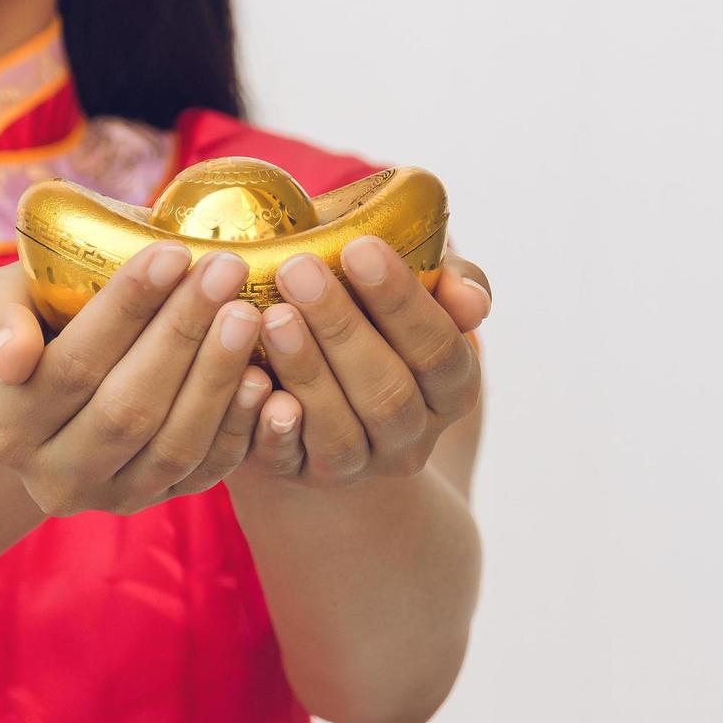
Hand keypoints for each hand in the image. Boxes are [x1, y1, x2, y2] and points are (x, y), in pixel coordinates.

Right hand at [0, 244, 271, 515]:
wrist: (38, 400)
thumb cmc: (25, 329)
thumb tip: (14, 357)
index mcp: (4, 425)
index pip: (73, 364)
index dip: (126, 309)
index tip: (172, 252)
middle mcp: (51, 477)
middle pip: (128, 408)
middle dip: (182, 335)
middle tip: (226, 271)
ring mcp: (106, 498)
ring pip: (172, 446)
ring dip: (216, 378)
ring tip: (248, 313)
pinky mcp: (153, 503)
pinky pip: (204, 472)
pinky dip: (238, 427)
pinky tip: (262, 376)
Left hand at [238, 238, 489, 486]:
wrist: (328, 392)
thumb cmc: (376, 322)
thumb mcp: (422, 296)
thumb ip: (452, 283)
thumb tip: (470, 299)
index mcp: (452, 388)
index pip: (438, 349)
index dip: (401, 301)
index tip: (360, 248)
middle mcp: (411, 435)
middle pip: (386, 392)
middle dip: (341, 328)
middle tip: (298, 269)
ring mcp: (358, 463)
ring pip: (337, 430)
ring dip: (306, 371)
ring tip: (272, 315)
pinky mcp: (301, 474)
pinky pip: (286, 459)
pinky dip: (270, 425)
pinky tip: (252, 381)